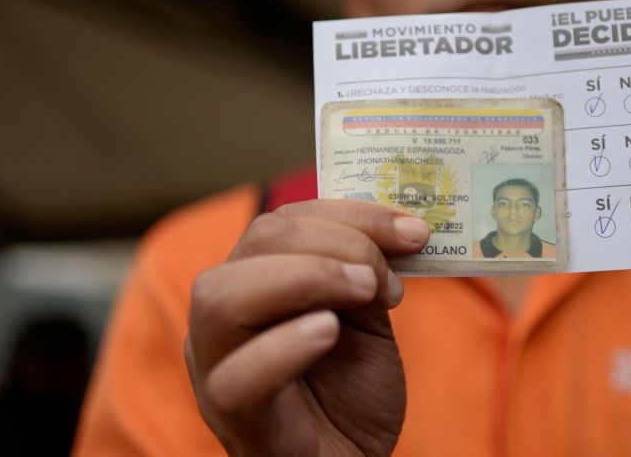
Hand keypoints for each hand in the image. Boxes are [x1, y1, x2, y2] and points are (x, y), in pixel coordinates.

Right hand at [184, 200, 429, 456]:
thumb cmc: (349, 395)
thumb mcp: (366, 321)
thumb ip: (368, 274)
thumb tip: (400, 228)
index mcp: (252, 282)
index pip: (284, 222)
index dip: (350, 214)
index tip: (413, 230)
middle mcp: (223, 317)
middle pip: (256, 244)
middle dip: (334, 242)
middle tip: (383, 275)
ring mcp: (217, 365)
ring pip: (223, 298)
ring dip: (305, 278)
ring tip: (364, 292)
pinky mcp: (232, 415)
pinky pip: (235, 376)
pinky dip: (282, 345)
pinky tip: (328, 332)